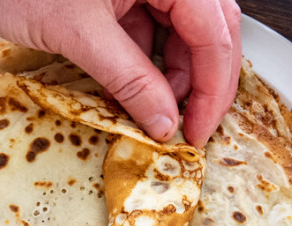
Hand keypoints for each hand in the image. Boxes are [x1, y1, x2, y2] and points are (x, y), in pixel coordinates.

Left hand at [0, 0, 241, 147]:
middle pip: (210, 31)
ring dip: (172, 76)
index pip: (214, 32)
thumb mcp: (77, 33)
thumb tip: (164, 121)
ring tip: (150, 112)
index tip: (197, 130)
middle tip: (185, 127)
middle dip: (199, 83)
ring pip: (184, 33)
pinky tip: (131, 90)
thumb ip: (128, 78)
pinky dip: (146, 63)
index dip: (211, 88)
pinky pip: (153, 28)